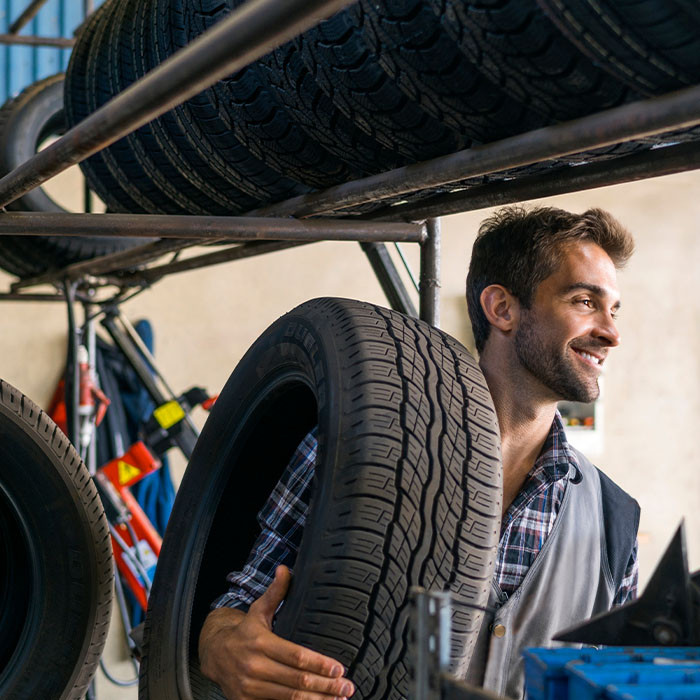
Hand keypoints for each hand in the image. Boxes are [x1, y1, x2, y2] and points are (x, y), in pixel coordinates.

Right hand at [199, 565, 354, 699]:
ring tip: (339, 698)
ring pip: (289, 698)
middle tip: (347, 687)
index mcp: (260, 642)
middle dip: (325, 685)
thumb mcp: (258, 609)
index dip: (318, 663)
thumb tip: (285, 569)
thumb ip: (276, 591)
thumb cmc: (244, 631)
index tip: (339, 668)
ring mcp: (249, 687)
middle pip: (296, 680)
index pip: (295, 656)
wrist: (213, 654)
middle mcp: (254, 666)